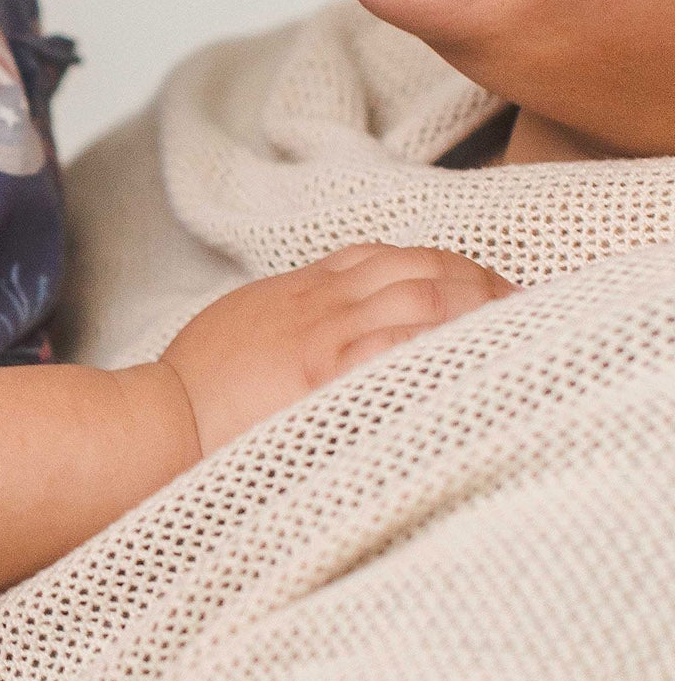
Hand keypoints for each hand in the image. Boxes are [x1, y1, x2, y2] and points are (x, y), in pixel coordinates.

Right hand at [162, 244, 515, 457]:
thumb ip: (293, 317)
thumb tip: (338, 326)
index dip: (445, 266)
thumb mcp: (243, 329)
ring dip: (478, 309)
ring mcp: (324, 337)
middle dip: (479, 283)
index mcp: (298, 291)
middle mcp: (319, 304)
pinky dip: (447, 344)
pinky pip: (403, 343)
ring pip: (422, 295)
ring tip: (518, 334)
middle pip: (419, 267)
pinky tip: (478, 362)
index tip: (481, 291)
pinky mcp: (324, 375)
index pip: (386, 256)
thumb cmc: (193, 392)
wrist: (159, 424)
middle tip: (522, 310)